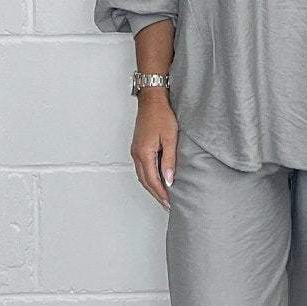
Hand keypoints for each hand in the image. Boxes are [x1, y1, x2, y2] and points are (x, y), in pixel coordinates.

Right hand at [131, 91, 178, 209]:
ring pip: (142, 176)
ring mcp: (135, 151)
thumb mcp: (170, 138)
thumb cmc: (162, 115)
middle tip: (167, 204)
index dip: (161, 193)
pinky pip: (142, 168)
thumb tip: (169, 180)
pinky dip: (149, 178)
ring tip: (163, 196)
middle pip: (145, 181)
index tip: (169, 202)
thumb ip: (169, 160)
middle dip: (156, 194)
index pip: (152, 180)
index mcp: (144, 153)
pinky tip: (157, 181)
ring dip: (152, 187)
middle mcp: (137, 154)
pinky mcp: (138, 148)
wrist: (152, 100)